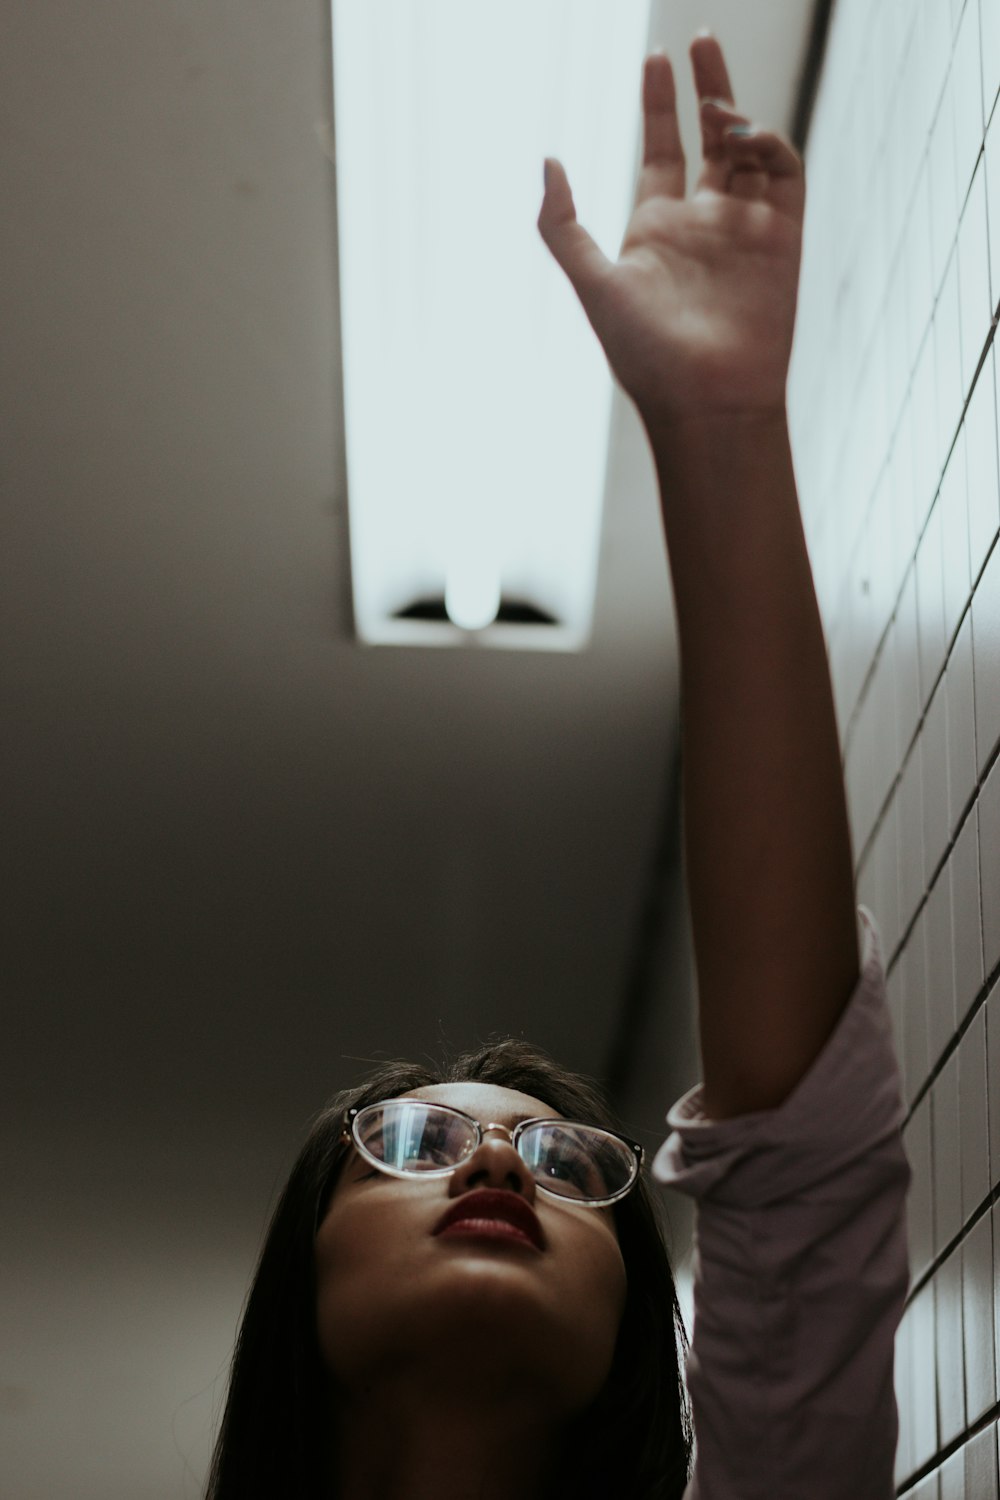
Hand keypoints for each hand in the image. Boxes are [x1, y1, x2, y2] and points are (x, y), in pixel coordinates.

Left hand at [537, 34, 804, 428]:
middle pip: (708, 138)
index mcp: (654, 230)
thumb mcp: (591, 283)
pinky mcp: (783, 238)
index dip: (658, 103)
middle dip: (705, 88)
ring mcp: (744, 228)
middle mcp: (701, 223)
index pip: (660, 150)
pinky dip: (769, 144)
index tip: (656, 57)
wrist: (707, 401)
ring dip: (735, 114)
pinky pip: (783, 174)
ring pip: (748, 151)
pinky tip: (743, 135)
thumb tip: (547, 160)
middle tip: (699, 41)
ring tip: (716, 104)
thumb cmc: (644, 354)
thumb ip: (562, 225)